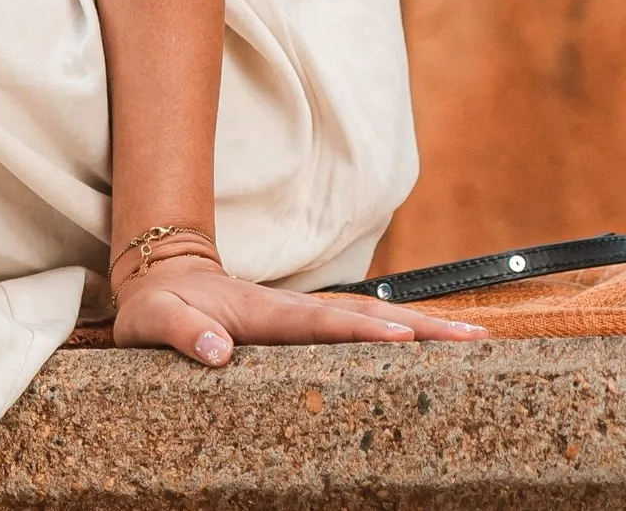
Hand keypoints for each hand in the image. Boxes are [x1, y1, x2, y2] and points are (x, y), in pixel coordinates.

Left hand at [109, 255, 483, 365]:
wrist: (157, 275)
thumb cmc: (155, 306)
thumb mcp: (152, 320)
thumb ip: (181, 331)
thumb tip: (217, 351)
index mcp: (261, 313)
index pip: (319, 323)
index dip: (361, 330)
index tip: (404, 334)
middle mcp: (291, 311)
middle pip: (363, 316)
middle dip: (418, 326)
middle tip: (474, 338)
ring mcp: (301, 317)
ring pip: (367, 319)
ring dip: (418, 327)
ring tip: (472, 339)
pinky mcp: (302, 327)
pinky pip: (356, 329)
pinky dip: (396, 333)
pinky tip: (428, 348)